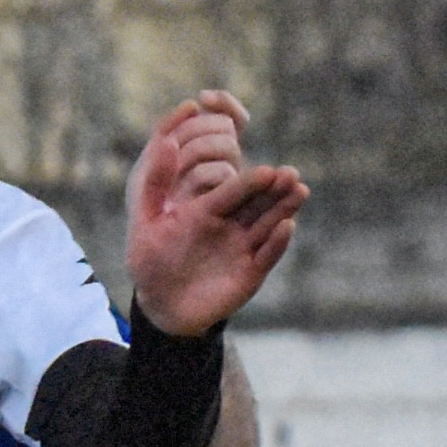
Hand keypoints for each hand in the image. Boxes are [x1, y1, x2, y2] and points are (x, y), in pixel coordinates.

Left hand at [126, 94, 308, 335]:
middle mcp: (230, 225)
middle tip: (290, 174)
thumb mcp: (146, 222)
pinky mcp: (251, 272)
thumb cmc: (151, 262)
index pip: (233, 191)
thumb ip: (154, 184)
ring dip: (284, 209)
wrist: (162, 304)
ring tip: (300, 191)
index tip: (266, 170)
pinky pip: (266, 255)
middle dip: (274, 189)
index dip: (249, 181)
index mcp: (207, 209)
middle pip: (257, 203)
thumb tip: (164, 142)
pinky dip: (276, 243)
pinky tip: (286, 227)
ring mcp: (243, 248)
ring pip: (268, 224)